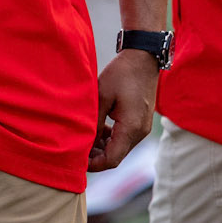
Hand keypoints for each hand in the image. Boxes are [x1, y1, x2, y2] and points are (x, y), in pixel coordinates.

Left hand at [89, 50, 159, 171]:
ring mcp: (142, 128)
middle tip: (77, 149)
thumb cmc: (121, 74)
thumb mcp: (101, 96)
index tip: (77, 160)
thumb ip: (94, 122)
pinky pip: (125, 138)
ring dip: (103, 148)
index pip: (112, 159)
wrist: (143, 58)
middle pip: (116, 157)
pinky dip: (111, 139)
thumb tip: (85, 143)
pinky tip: (98, 129)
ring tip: (85, 138)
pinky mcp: (141, 122)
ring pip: (120, 149)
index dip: (94, 164)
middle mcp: (140, 132)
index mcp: (131, 128)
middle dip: (96, 157)